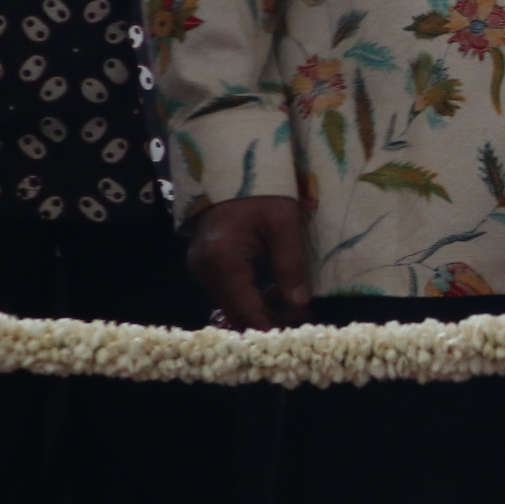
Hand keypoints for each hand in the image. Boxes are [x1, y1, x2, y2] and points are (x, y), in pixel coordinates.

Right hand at [186, 195, 313, 329]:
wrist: (233, 171)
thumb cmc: (262, 192)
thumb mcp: (285, 224)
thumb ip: (291, 264)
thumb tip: (300, 304)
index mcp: (222, 260)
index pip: (245, 310)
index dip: (270, 326)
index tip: (298, 333)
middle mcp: (204, 270)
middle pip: (236, 313)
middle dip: (270, 320)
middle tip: (303, 315)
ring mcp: (201, 270)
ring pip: (232, 306)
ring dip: (262, 310)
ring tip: (294, 301)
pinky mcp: (205, 268)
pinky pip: (229, 294)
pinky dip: (251, 298)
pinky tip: (274, 290)